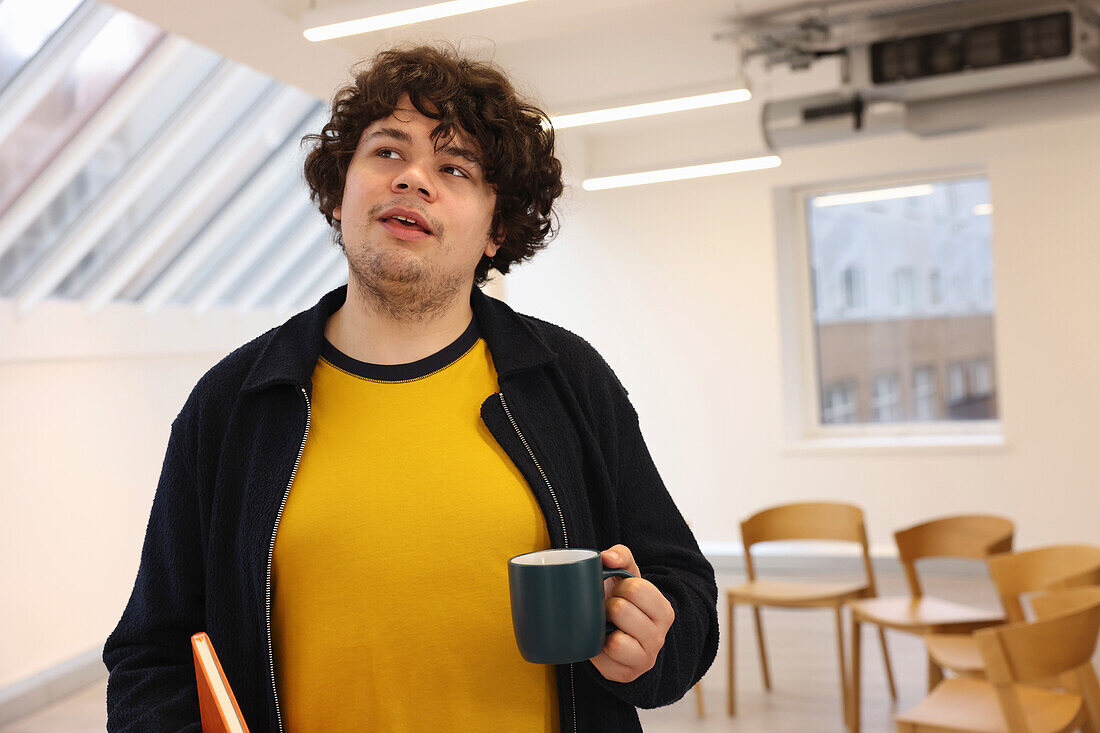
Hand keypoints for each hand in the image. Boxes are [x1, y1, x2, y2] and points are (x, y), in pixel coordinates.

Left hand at [589, 544, 674, 682]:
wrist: (622, 635)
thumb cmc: (623, 600)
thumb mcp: (628, 575)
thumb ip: (620, 555)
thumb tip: (606, 557)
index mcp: (663, 611)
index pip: (636, 588)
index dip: (620, 586)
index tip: (620, 591)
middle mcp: (659, 637)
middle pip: (620, 610)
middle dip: (608, 606)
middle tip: (610, 610)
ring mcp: (645, 659)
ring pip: (614, 642)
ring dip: (602, 630)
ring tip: (606, 627)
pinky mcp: (626, 675)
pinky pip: (601, 660)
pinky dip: (595, 650)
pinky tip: (600, 644)